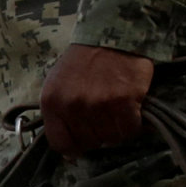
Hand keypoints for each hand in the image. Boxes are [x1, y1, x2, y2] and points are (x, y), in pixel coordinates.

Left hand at [37, 42, 154, 155]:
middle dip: (98, 133)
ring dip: (117, 128)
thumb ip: (59, 114)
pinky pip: (130, 130)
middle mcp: (72, 105)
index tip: (84, 140)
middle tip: (104, 113)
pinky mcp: (124, 101)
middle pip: (89, 142)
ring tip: (117, 107)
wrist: (112, 33)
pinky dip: (134, 124)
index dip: (74, 146)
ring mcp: (98, 104)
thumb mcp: (58, 83)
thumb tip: (70, 153)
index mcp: (52, 102)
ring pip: (111, 138)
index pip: (60, 144)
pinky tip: (131, 108)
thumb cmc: (85, 60)